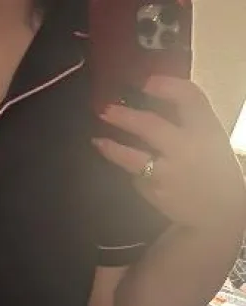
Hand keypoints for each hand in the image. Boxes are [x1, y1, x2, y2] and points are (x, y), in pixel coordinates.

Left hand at [93, 77, 245, 229]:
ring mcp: (170, 173)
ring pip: (133, 157)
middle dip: (124, 116)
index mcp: (206, 129)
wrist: (220, 212)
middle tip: (104, 109)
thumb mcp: (210, 139)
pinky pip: (136, 177)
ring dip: (112, 148)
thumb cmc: (213, 169)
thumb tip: (151, 100)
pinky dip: (130, 171)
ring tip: (97, 141)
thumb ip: (187, 121)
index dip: (166, 85)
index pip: (189, 97)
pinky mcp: (156, 192)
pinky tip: (123, 166)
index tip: (146, 81)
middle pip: (151, 125)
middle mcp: (188, 148)